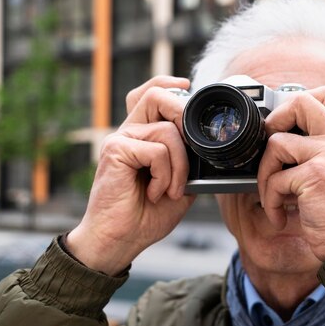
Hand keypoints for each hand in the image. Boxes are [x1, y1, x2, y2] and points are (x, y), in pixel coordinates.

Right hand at [67, 76, 194, 274]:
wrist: (120, 240)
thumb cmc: (145, 216)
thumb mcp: (178, 185)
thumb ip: (188, 162)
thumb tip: (209, 148)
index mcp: (141, 137)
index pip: (151, 95)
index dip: (169, 85)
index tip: (187, 87)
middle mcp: (128, 133)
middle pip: (156, 96)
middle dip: (183, 114)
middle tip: (193, 146)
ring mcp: (120, 139)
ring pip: (167, 131)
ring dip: (180, 165)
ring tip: (170, 190)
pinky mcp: (115, 150)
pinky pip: (157, 151)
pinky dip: (165, 175)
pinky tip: (154, 193)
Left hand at [257, 86, 324, 260]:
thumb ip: (320, 153)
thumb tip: (278, 140)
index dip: (296, 104)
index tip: (283, 129)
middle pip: (301, 101)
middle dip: (273, 122)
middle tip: (269, 150)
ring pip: (276, 143)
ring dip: (265, 175)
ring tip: (273, 197)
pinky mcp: (316, 175)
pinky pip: (276, 179)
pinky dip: (270, 201)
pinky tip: (280, 216)